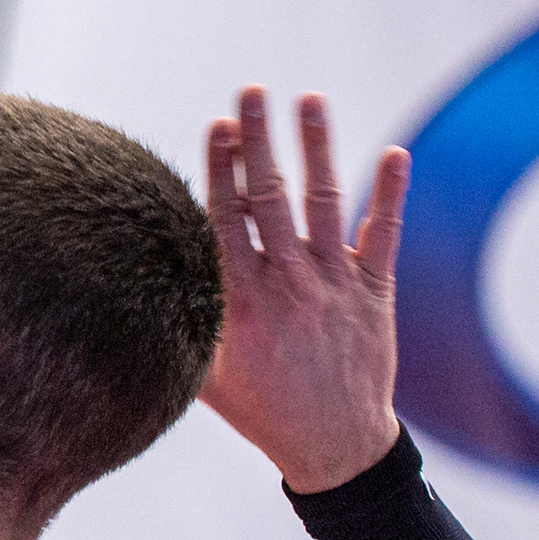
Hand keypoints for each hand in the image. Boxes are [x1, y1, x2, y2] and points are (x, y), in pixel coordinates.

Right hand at [199, 87, 404, 493]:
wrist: (336, 448)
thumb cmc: (261, 409)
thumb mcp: (205, 372)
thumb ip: (185, 320)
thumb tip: (144, 280)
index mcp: (243, 301)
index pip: (228, 218)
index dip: (222, 168)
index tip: (218, 125)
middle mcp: (291, 284)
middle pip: (272, 196)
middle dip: (261, 140)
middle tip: (253, 92)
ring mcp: (336, 284)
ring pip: (325, 202)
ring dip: (317, 147)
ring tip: (309, 100)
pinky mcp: (374, 291)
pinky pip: (382, 235)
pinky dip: (389, 193)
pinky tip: (394, 154)